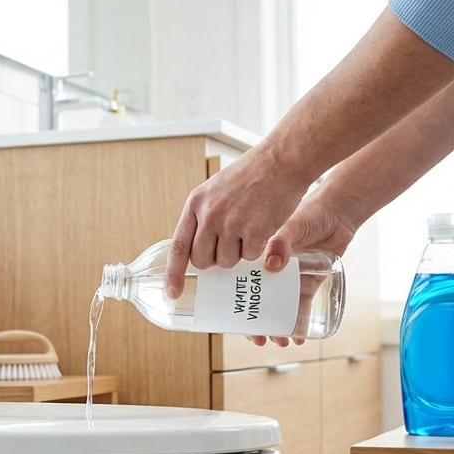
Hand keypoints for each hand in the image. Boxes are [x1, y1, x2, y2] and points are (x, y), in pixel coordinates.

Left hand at [163, 147, 312, 299]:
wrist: (281, 160)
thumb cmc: (251, 175)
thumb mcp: (215, 190)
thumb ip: (204, 217)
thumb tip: (201, 251)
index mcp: (196, 204)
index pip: (179, 246)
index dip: (174, 273)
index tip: (172, 293)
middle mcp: (210, 215)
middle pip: (203, 261)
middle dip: (215, 260)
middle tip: (231, 244)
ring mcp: (232, 224)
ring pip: (227, 262)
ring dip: (238, 254)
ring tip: (249, 228)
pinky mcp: (256, 231)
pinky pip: (250, 258)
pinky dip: (257, 250)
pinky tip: (262, 227)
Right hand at [248, 194, 358, 346]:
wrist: (337, 213)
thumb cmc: (308, 213)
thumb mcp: (291, 225)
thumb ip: (281, 241)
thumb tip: (272, 264)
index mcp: (256, 258)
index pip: (237, 284)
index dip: (233, 304)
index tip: (233, 322)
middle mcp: (270, 272)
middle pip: (256, 304)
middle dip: (256, 326)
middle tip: (260, 340)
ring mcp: (290, 281)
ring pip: (278, 311)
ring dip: (278, 329)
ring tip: (281, 342)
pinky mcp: (309, 284)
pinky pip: (302, 308)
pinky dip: (300, 324)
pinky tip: (300, 338)